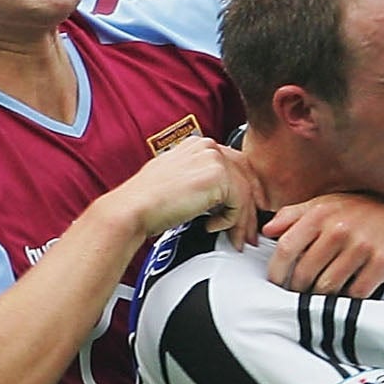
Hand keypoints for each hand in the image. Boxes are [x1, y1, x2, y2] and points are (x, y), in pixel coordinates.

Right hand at [113, 135, 256, 247]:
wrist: (134, 208)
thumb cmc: (150, 200)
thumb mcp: (180, 181)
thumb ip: (201, 180)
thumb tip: (222, 196)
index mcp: (198, 145)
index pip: (236, 166)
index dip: (245, 192)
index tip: (245, 214)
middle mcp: (207, 147)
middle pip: (245, 178)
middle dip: (249, 210)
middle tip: (248, 233)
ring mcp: (213, 159)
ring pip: (245, 193)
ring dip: (241, 222)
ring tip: (235, 239)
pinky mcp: (217, 176)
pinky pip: (239, 204)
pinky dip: (230, 222)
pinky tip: (211, 227)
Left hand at [265, 192, 383, 297]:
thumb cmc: (361, 206)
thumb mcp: (324, 203)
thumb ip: (293, 215)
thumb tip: (267, 231)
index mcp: (320, 214)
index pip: (286, 248)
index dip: (276, 270)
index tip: (276, 281)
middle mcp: (339, 230)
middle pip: (305, 273)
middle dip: (299, 287)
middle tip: (301, 291)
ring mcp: (361, 247)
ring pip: (329, 286)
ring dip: (322, 295)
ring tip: (323, 292)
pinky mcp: (382, 263)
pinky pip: (356, 292)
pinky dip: (348, 297)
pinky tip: (347, 291)